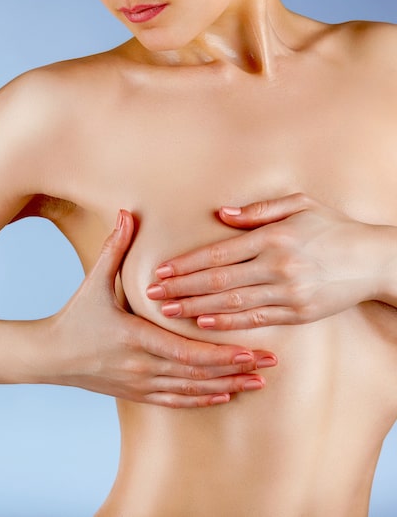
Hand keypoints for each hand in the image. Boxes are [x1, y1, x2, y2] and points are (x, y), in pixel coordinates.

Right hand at [45, 210, 276, 407]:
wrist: (50, 356)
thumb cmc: (74, 317)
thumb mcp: (93, 282)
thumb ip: (114, 248)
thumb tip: (127, 213)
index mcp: (134, 338)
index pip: (186, 352)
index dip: (222, 354)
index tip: (253, 349)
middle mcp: (140, 367)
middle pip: (197, 374)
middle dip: (236, 369)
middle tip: (270, 363)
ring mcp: (139, 384)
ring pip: (191, 390)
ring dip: (226, 385)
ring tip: (257, 381)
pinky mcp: (136, 394)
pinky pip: (176, 401)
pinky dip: (202, 399)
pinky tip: (224, 395)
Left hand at [146, 193, 384, 329]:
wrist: (377, 260)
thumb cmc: (334, 228)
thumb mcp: (300, 205)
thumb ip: (258, 210)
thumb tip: (220, 215)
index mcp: (272, 237)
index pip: (218, 254)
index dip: (185, 264)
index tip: (161, 271)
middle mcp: (277, 265)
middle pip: (217, 281)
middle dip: (181, 288)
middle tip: (152, 295)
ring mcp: (287, 292)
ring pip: (231, 303)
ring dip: (196, 308)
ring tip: (169, 311)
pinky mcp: (298, 313)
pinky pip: (254, 319)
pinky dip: (227, 322)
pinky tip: (204, 323)